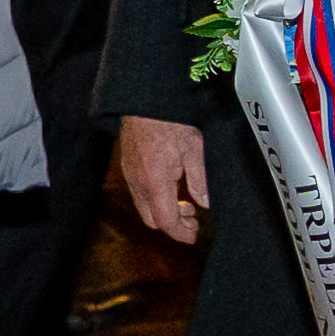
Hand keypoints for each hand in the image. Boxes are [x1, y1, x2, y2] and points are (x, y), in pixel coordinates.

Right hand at [116, 114, 209, 242]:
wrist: (144, 99)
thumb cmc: (169, 120)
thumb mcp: (194, 148)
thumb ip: (200, 180)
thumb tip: (206, 204)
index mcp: (155, 181)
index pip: (166, 221)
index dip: (181, 233)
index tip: (194, 235)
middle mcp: (138, 183)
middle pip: (152, 220)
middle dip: (174, 224)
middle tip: (194, 216)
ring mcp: (130, 176)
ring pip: (145, 208)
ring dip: (165, 212)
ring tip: (185, 202)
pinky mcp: (128, 168)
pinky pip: (140, 195)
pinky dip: (156, 200)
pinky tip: (171, 187)